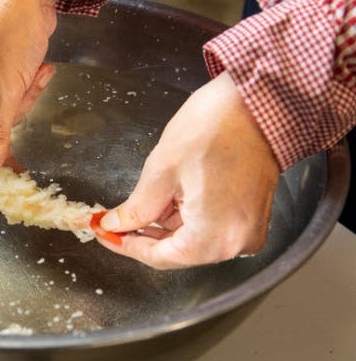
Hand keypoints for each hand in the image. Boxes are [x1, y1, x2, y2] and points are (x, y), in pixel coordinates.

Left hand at [96, 71, 279, 268]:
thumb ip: (136, 208)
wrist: (257, 103)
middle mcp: (235, 244)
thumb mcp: (162, 171)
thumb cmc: (216, 128)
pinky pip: (209, 226)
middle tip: (112, 220)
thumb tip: (115, 225)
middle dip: (143, 234)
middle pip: (177, 251)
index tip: (103, 233)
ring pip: (192, 238)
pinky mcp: (250, 215)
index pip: (159, 257)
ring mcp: (247, 230)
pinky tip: (164, 197)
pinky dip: (184, 215)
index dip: (126, 246)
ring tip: (137, 203)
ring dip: (162, 224)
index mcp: (214, 238)